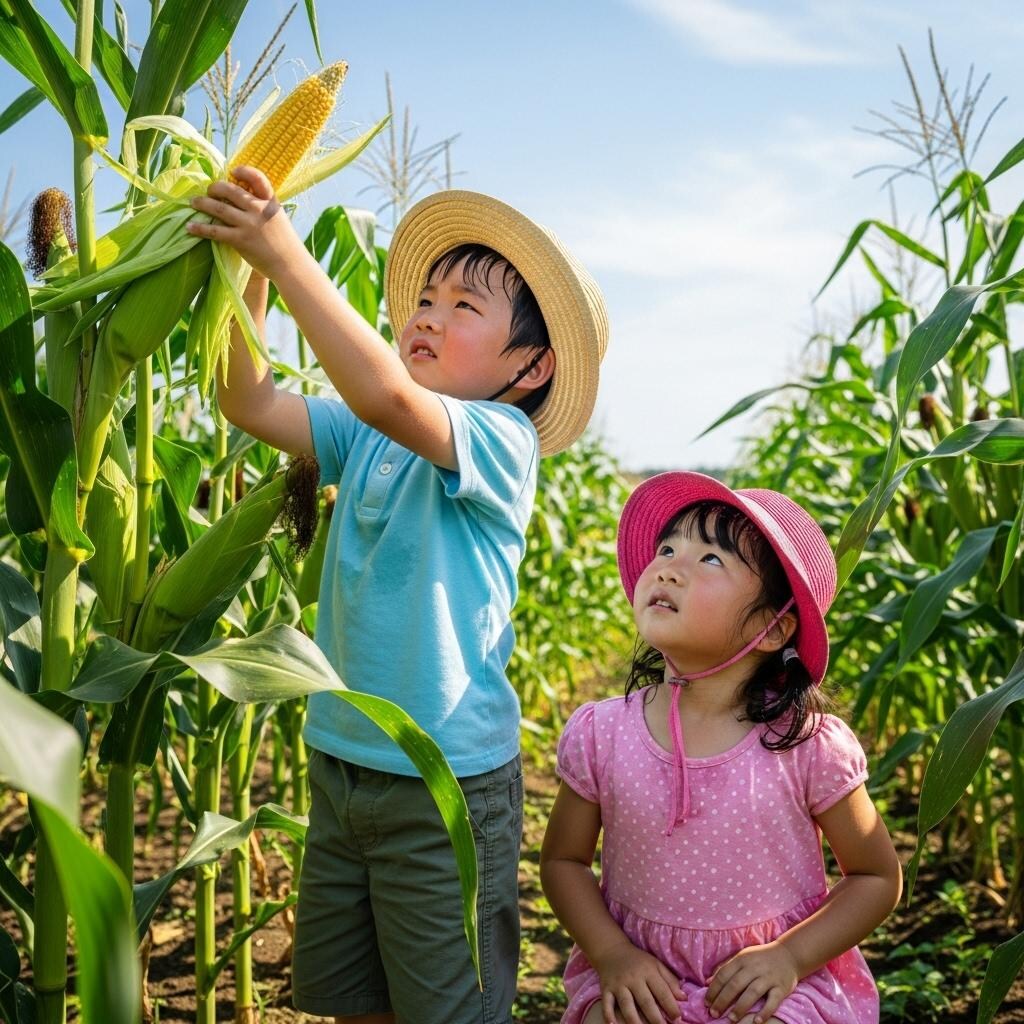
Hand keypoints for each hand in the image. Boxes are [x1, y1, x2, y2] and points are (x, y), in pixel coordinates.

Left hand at [187, 166, 302, 279]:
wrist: (291, 266)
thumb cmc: (286, 245)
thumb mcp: (279, 220)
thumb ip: (265, 209)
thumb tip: (247, 202)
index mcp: (270, 203)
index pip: (258, 178)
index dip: (243, 171)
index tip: (232, 171)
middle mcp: (259, 209)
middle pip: (231, 190)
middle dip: (215, 188)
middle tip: (208, 191)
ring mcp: (249, 224)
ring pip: (219, 208)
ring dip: (202, 203)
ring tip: (193, 203)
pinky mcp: (241, 240)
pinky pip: (215, 231)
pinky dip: (200, 229)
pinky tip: (189, 227)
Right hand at [592, 938, 684, 1023]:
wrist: (612, 950)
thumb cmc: (638, 961)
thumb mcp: (656, 964)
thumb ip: (670, 980)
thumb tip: (684, 998)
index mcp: (648, 971)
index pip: (662, 992)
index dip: (671, 1006)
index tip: (678, 1019)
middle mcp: (633, 978)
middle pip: (645, 1001)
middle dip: (655, 1018)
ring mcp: (618, 984)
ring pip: (627, 1005)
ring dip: (635, 1020)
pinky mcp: (606, 989)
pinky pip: (607, 1003)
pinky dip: (608, 1015)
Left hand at [705, 941, 797, 1022]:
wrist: (788, 954)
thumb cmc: (760, 958)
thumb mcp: (742, 958)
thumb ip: (726, 969)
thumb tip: (707, 982)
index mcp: (742, 959)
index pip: (724, 974)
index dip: (714, 989)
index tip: (706, 1003)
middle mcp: (754, 967)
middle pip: (735, 984)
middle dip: (723, 1000)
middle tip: (713, 1014)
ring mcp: (769, 977)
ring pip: (752, 992)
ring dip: (741, 1007)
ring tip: (731, 1020)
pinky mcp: (782, 987)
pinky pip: (773, 1000)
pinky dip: (765, 1011)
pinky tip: (756, 1021)